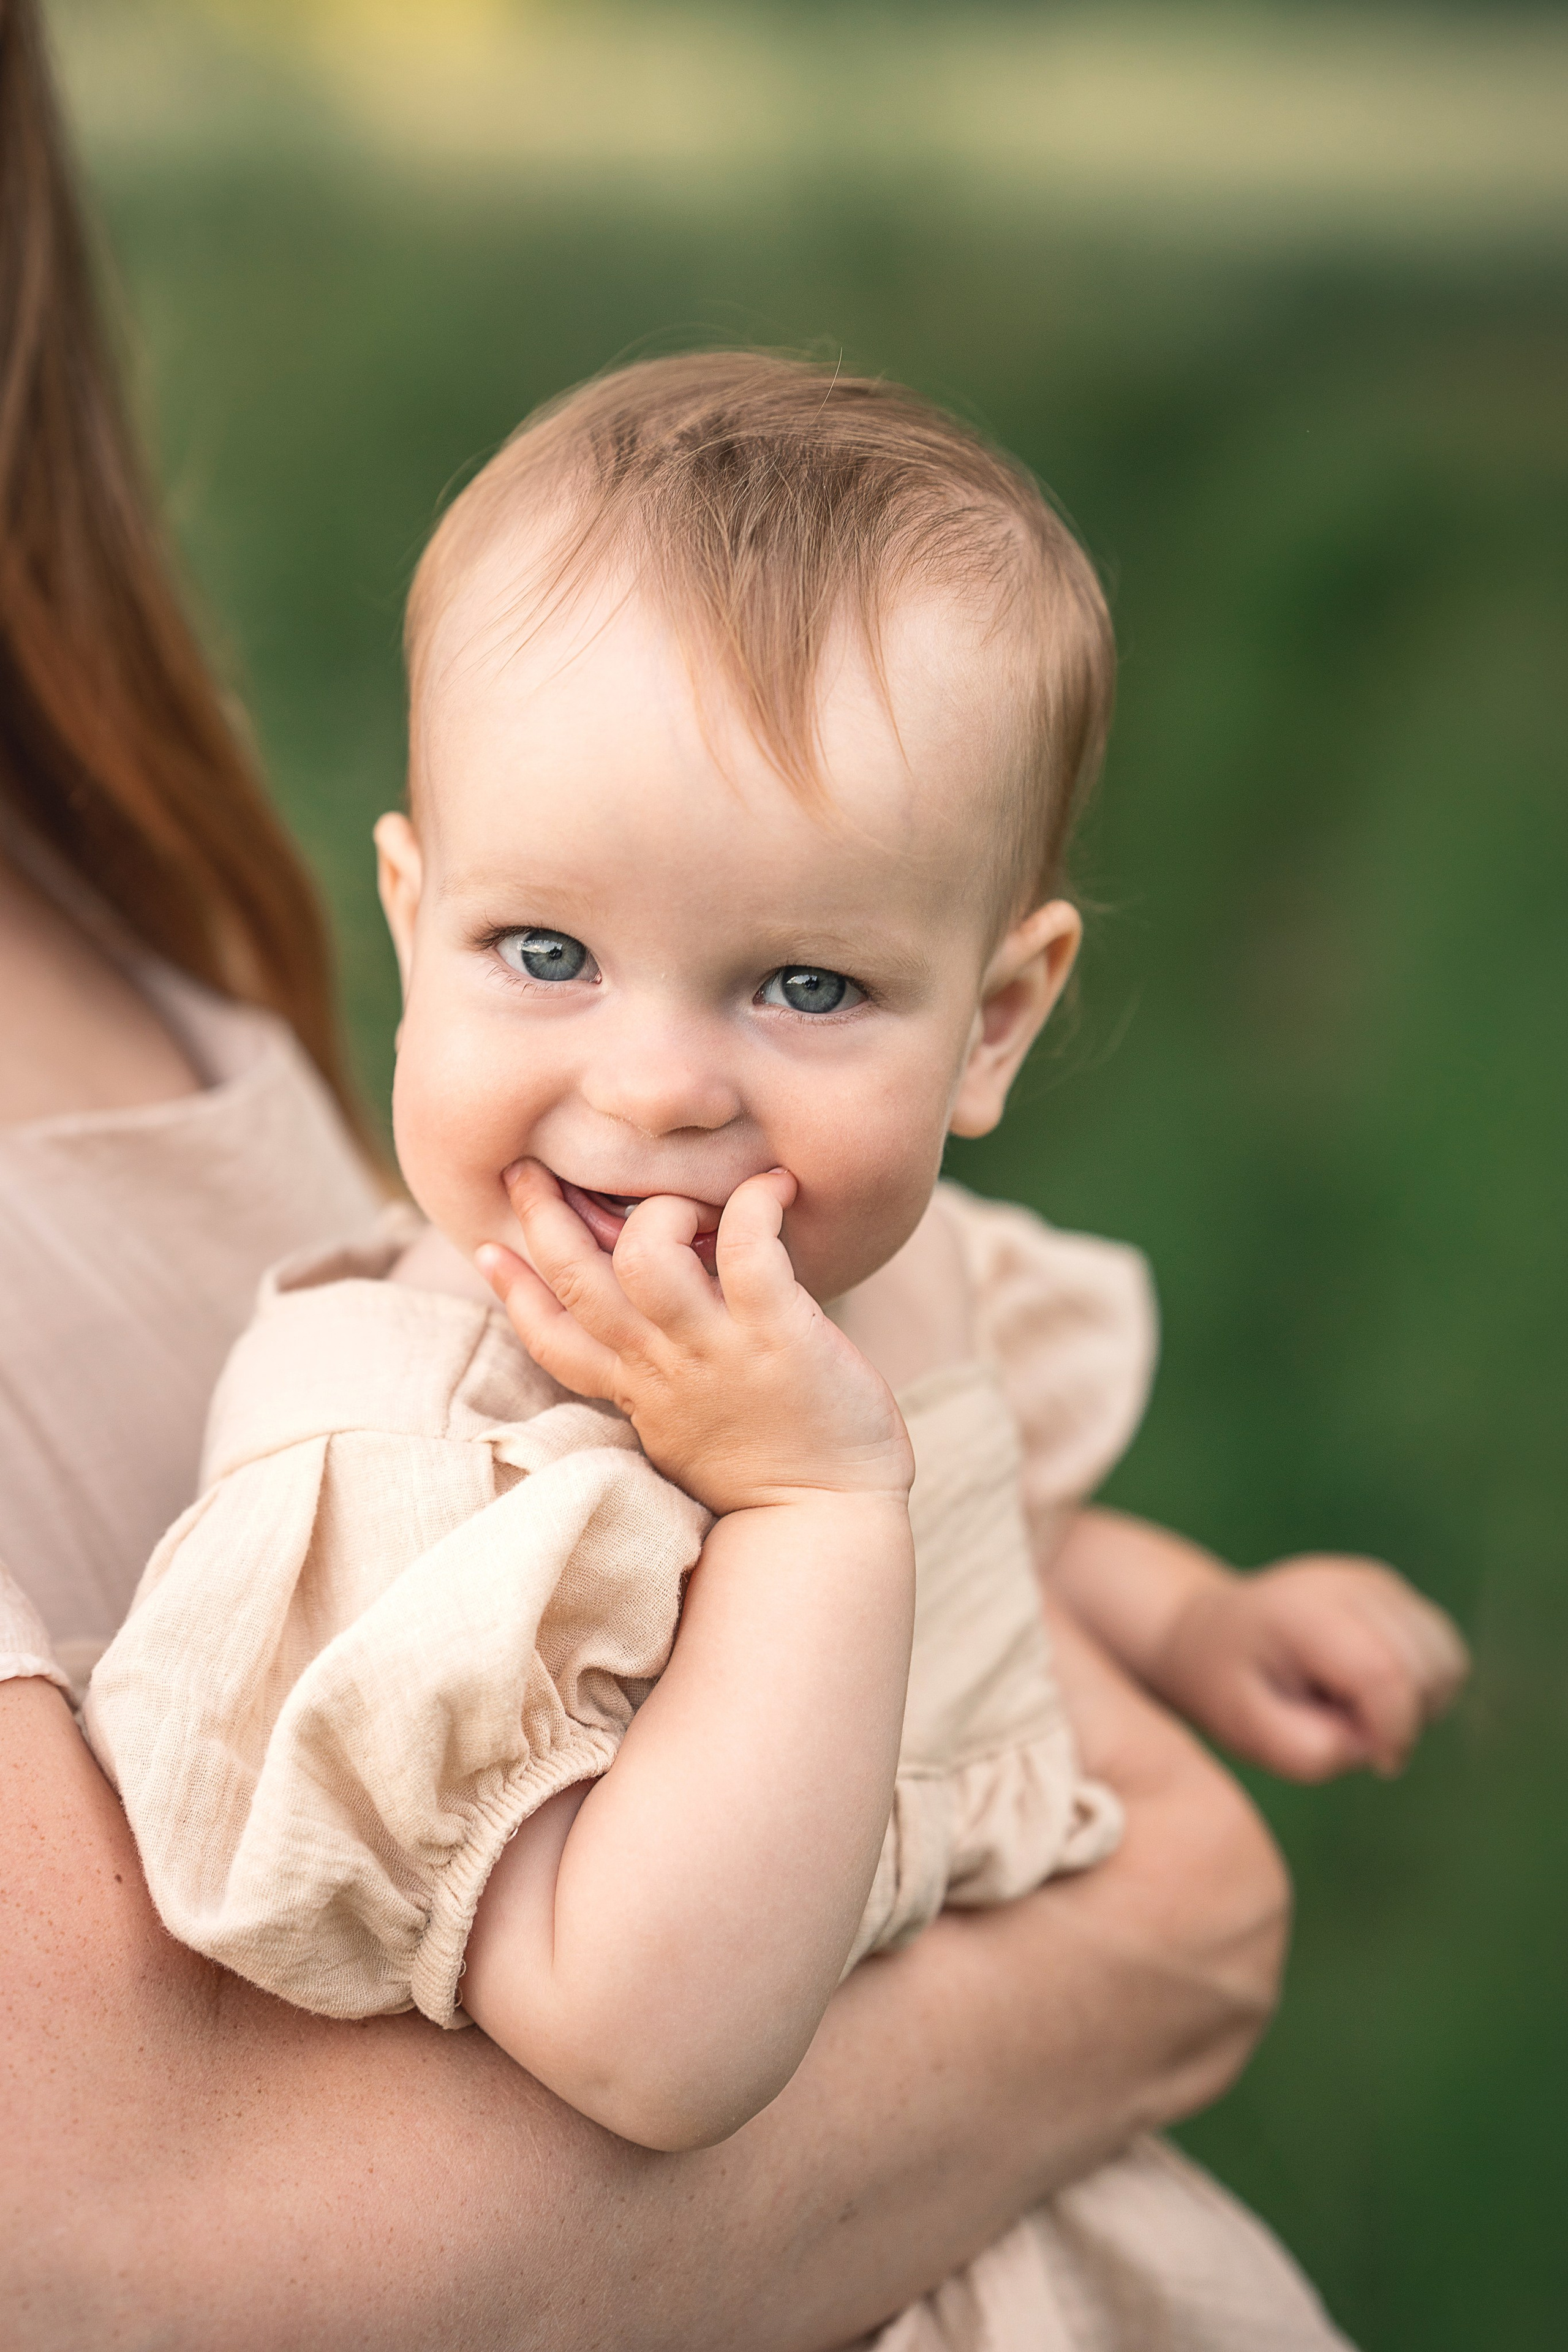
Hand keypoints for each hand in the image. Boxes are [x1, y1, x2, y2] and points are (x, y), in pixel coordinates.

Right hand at [476, 1160, 912, 1516]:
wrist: (824, 1527)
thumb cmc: (773, 1474)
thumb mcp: (689, 1432)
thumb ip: (662, 1382)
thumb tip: (655, 1337)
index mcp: (637, 1389)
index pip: (553, 1337)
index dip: (514, 1291)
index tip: (486, 1248)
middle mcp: (662, 1365)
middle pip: (578, 1281)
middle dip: (543, 1217)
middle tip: (530, 1167)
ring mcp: (715, 1349)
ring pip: (644, 1259)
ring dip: (652, 1212)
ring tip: (682, 1197)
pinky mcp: (777, 1333)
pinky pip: (746, 1249)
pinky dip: (753, 1206)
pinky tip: (771, 1187)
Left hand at [1154, 1555, 1469, 1781]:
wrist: (1211, 1633)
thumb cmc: (1229, 1687)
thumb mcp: (1250, 1732)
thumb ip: (1312, 1750)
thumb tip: (1373, 1743)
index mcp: (1303, 1613)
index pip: (1384, 1672)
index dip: (1393, 1732)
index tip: (1375, 1762)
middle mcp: (1346, 1583)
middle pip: (1427, 1667)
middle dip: (1405, 1719)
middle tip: (1351, 1729)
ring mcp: (1374, 1580)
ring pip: (1447, 1656)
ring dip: (1421, 1700)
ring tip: (1359, 1708)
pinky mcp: (1393, 1589)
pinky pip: (1443, 1647)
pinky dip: (1425, 1681)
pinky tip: (1372, 1688)